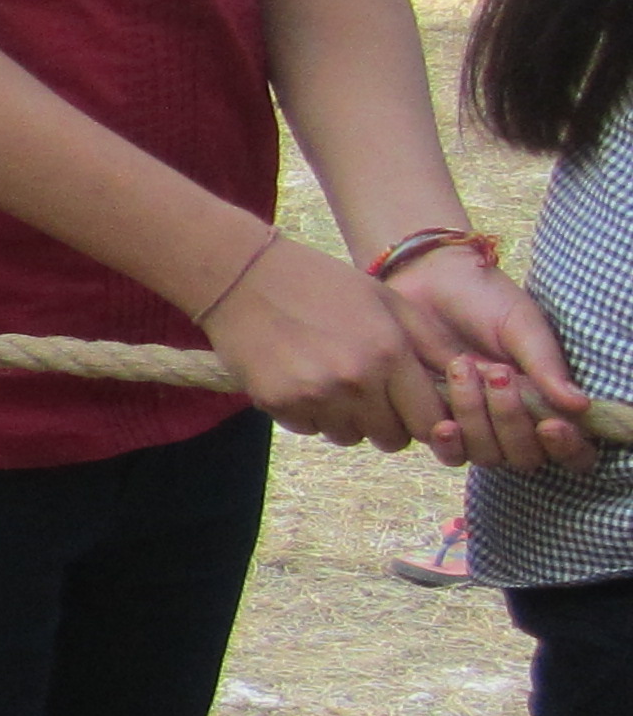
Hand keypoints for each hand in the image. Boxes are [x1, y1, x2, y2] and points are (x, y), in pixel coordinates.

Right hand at [201, 236, 450, 452]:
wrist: (244, 277)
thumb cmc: (324, 284)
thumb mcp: (389, 300)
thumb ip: (433, 343)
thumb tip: (471, 378)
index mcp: (389, 353)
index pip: (429, 420)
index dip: (429, 418)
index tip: (417, 404)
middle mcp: (354, 380)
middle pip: (392, 438)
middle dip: (391, 423)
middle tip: (377, 396)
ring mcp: (313, 396)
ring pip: (350, 437)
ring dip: (351, 420)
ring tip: (338, 384)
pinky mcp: (278, 404)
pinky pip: (311, 428)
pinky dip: (314, 413)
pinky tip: (305, 380)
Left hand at [381, 245, 598, 471]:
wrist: (430, 282)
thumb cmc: (486, 301)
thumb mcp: (523, 327)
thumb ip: (546, 367)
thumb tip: (580, 407)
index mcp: (546, 400)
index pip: (571, 448)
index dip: (566, 448)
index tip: (552, 425)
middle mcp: (514, 420)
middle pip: (524, 457)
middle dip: (512, 422)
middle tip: (498, 373)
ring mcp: (476, 424)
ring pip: (486, 456)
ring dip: (478, 422)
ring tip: (463, 369)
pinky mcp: (435, 421)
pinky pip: (449, 452)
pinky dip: (449, 443)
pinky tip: (444, 425)